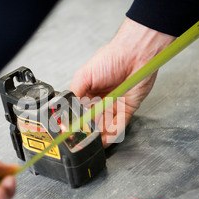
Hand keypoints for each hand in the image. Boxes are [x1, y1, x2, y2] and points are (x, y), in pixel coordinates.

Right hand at [70, 17, 174, 146]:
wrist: (135, 54)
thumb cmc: (111, 58)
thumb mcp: (84, 75)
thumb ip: (74, 93)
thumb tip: (64, 111)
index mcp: (88, 92)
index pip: (80, 112)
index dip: (76, 122)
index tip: (71, 131)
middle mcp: (101, 100)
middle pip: (92, 121)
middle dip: (87, 131)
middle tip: (81, 140)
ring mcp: (114, 106)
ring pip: (105, 126)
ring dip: (99, 136)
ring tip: (91, 143)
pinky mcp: (128, 109)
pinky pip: (120, 125)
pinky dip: (112, 133)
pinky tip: (105, 139)